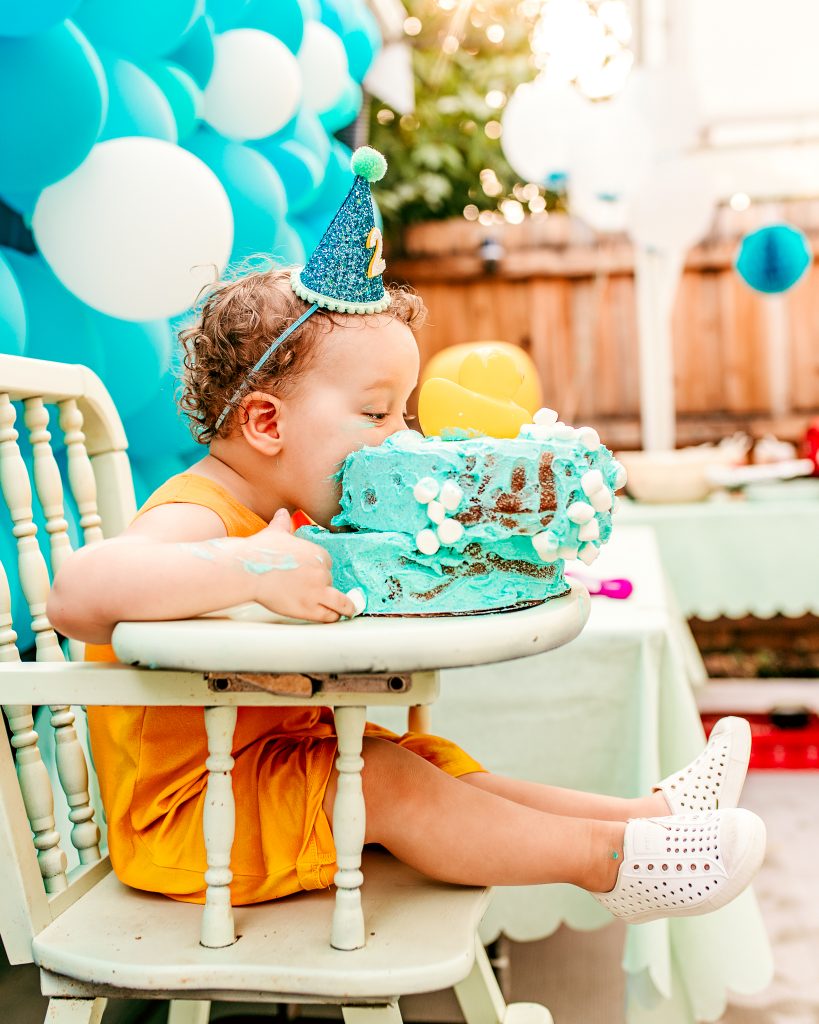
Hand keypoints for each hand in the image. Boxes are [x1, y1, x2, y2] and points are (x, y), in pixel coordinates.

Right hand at [241, 509, 356, 621]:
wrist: (249, 570)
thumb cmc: (260, 551)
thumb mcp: (275, 532)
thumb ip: (283, 523)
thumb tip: (282, 513)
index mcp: (318, 554)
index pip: (327, 564)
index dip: (320, 570)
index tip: (315, 575)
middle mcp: (321, 572)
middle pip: (329, 581)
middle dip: (323, 586)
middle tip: (317, 592)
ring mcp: (317, 591)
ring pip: (340, 602)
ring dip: (345, 607)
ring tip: (348, 610)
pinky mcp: (309, 608)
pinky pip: (329, 614)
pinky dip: (333, 616)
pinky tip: (335, 617)